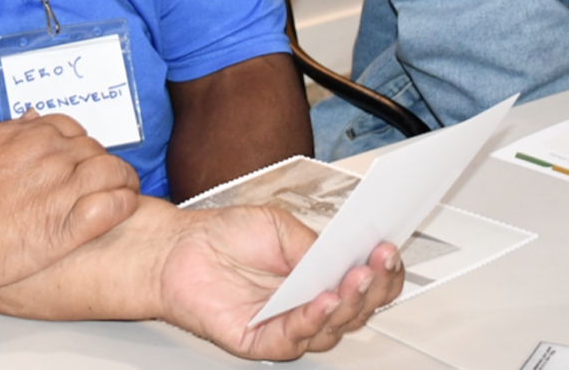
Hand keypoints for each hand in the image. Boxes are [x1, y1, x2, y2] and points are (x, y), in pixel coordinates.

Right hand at [0, 112, 139, 288]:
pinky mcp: (70, 226)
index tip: (78, 157)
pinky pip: (113, 207)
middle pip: (96, 150)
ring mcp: (65, 189)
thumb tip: (30, 118)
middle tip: (102, 178)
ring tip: (125, 189)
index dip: (79, 143)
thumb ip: (7, 129)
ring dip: (123, 179)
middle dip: (101, 162)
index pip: (73, 129)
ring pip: (113, 172)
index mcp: (32, 135)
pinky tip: (124, 206)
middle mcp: (54, 157)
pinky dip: (123, 204)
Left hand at [157, 206, 403, 360]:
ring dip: (347, 304)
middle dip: (373, 288)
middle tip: (377, 263)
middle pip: (356, 310)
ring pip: (331, 329)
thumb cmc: (225, 236)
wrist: (179, 247)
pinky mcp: (260, 340)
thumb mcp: (278, 227)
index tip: (389, 250)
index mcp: (318, 276)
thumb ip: (313, 246)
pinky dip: (310, 320)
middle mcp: (307, 304)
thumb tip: (345, 256)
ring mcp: (285, 324)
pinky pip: (292, 339)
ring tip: (353, 279)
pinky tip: (320, 302)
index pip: (364, 284)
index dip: (383, 272)